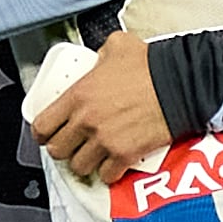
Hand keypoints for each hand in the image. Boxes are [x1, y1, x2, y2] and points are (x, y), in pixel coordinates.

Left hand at [28, 36, 173, 182]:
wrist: (179, 85)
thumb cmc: (151, 66)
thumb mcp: (118, 46)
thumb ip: (100, 54)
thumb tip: (98, 59)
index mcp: (78, 95)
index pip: (42, 125)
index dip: (43, 132)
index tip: (48, 133)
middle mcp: (86, 122)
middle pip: (57, 151)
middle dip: (63, 149)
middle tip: (72, 144)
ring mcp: (104, 141)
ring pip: (79, 167)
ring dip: (85, 162)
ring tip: (93, 155)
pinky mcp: (125, 155)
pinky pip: (106, 175)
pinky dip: (108, 172)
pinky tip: (112, 164)